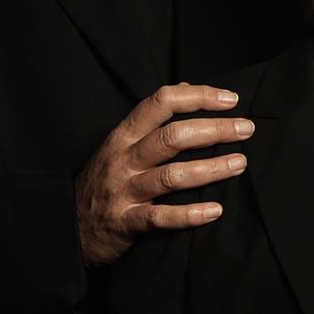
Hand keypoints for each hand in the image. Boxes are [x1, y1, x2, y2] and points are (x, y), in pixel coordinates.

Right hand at [74, 83, 252, 266]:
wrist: (67, 226)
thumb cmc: (102, 180)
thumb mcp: (119, 143)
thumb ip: (151, 118)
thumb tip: (184, 87)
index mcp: (124, 135)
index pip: (161, 102)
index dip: (198, 96)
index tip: (229, 99)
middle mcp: (124, 159)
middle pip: (172, 137)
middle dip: (214, 130)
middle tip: (246, 129)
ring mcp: (124, 191)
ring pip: (171, 176)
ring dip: (210, 169)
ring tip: (240, 164)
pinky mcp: (126, 222)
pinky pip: (161, 218)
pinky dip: (190, 215)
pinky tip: (215, 210)